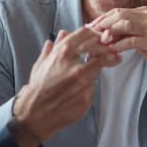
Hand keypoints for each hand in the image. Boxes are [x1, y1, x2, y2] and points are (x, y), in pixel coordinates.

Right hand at [12, 27, 120, 143]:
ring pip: (97, 70)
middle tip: (112, 53)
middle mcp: (75, 67)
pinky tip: (76, 91)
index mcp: (62, 54)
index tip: (101, 37)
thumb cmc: (37, 87)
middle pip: (101, 51)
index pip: (85, 34)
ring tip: (85, 74)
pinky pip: (92, 88)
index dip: (95, 33)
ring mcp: (83, 83)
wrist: (34, 114)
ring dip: (94, 70)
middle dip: (106, 51)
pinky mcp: (87, 98)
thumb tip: (64, 33)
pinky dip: (87, 86)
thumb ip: (55, 47)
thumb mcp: (41, 63)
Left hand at [88, 7, 146, 88]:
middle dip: (103, 25)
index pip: (117, 11)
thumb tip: (103, 34)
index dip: (102, 19)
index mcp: (144, 12)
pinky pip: (132, 40)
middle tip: (91, 36)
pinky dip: (120, 45)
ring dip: (110, 33)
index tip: (89, 28)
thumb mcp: (139, 38)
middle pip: (119, 15)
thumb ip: (125, 33)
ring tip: (101, 43)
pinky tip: (112, 51)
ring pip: (125, 24)